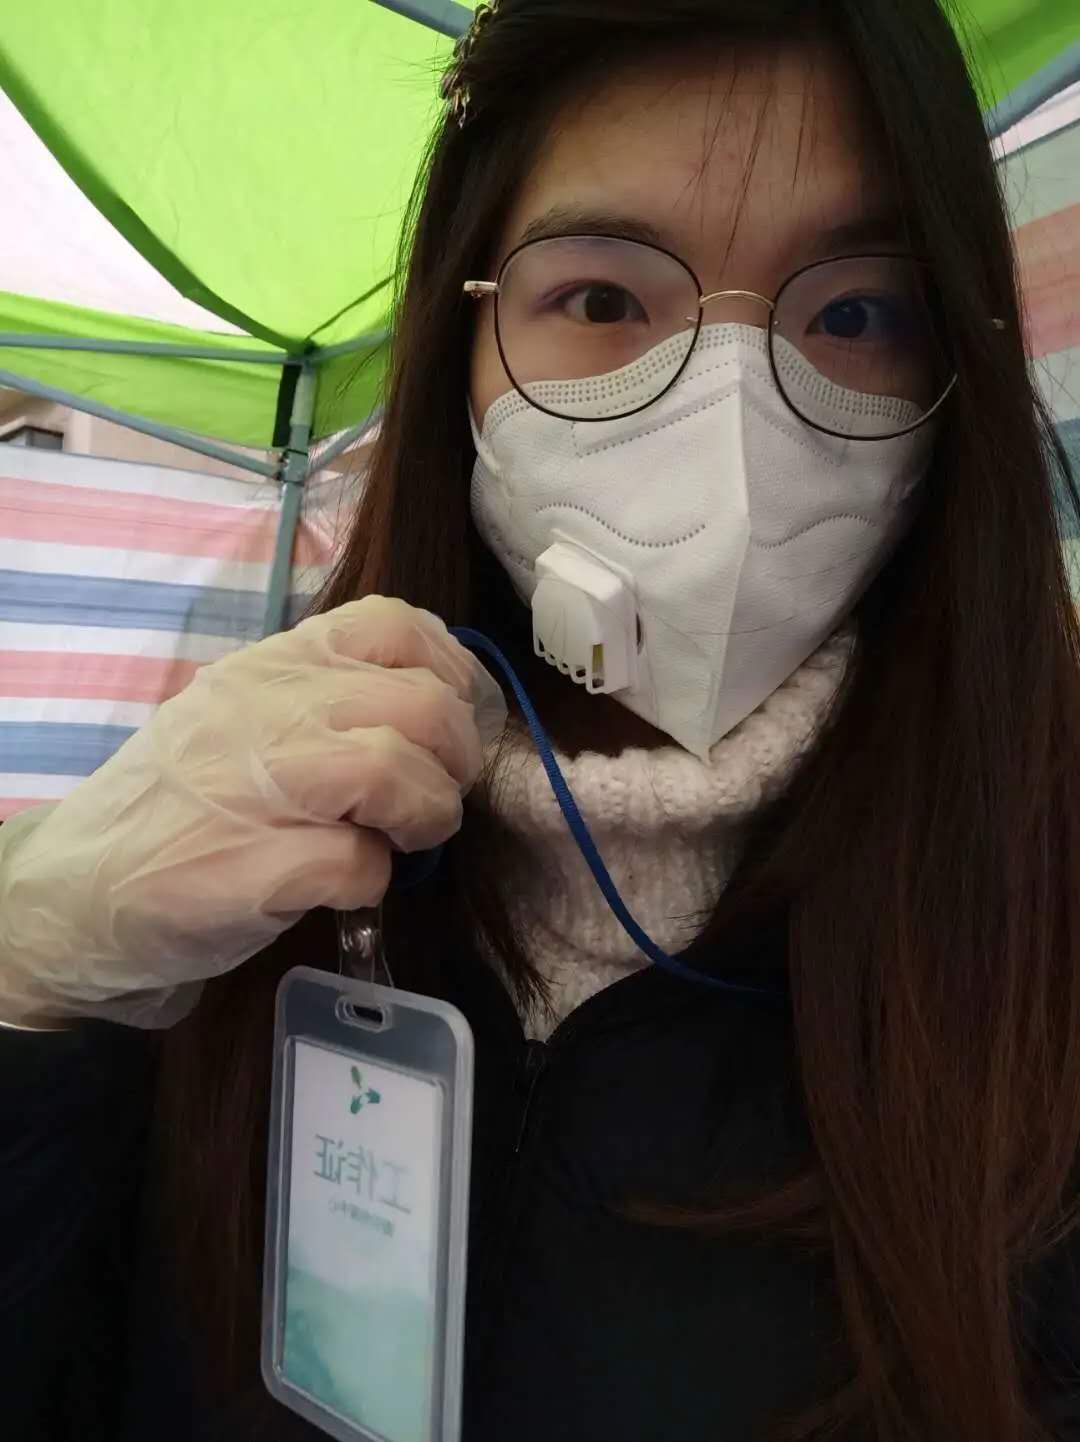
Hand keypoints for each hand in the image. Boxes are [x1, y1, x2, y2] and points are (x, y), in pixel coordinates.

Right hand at [0, 597, 504, 1025]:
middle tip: (438, 796)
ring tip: (404, 840)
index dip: (452, 671)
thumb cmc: (181, 803)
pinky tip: (347, 885)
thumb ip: (326, 695)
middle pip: (422, 705)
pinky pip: (363, 863)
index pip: (394, 624)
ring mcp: (258, 785)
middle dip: (457, 759)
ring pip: (398, 770)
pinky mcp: (255, 866)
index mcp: (273, 664)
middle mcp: (268, 708)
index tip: (457, 716)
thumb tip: (439, 705)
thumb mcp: (245, 715)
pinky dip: (375, 880)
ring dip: (428, 815)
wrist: (79, 893)